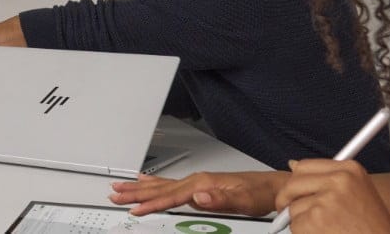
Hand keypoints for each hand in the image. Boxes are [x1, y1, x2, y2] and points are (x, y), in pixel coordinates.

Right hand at [108, 171, 285, 216]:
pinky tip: (148, 181)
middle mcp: (198, 180)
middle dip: (136, 192)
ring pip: (162, 185)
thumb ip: (221, 200)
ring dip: (141, 187)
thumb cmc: (261, 194)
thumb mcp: (244, 201)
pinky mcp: (201, 185)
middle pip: (160, 188)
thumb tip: (199, 197)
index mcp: (203, 184)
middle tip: (115, 193)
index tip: (134, 209)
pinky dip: (155, 183)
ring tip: (123, 187)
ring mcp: (198, 182)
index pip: (171, 196)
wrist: (274, 187)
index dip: (151, 204)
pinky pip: (171, 184)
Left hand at [272, 160, 389, 233]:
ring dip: (302, 222)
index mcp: (350, 169)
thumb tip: (291, 165)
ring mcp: (327, 199)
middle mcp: (339, 180)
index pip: (305, 166)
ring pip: (293, 208)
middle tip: (288, 212)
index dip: (295, 181)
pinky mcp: (316, 219)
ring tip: (326, 228)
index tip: (293, 191)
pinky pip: (296, 226)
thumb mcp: (357, 191)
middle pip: (292, 184)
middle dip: (286, 200)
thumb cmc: (373, 226)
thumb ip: (327, 178)